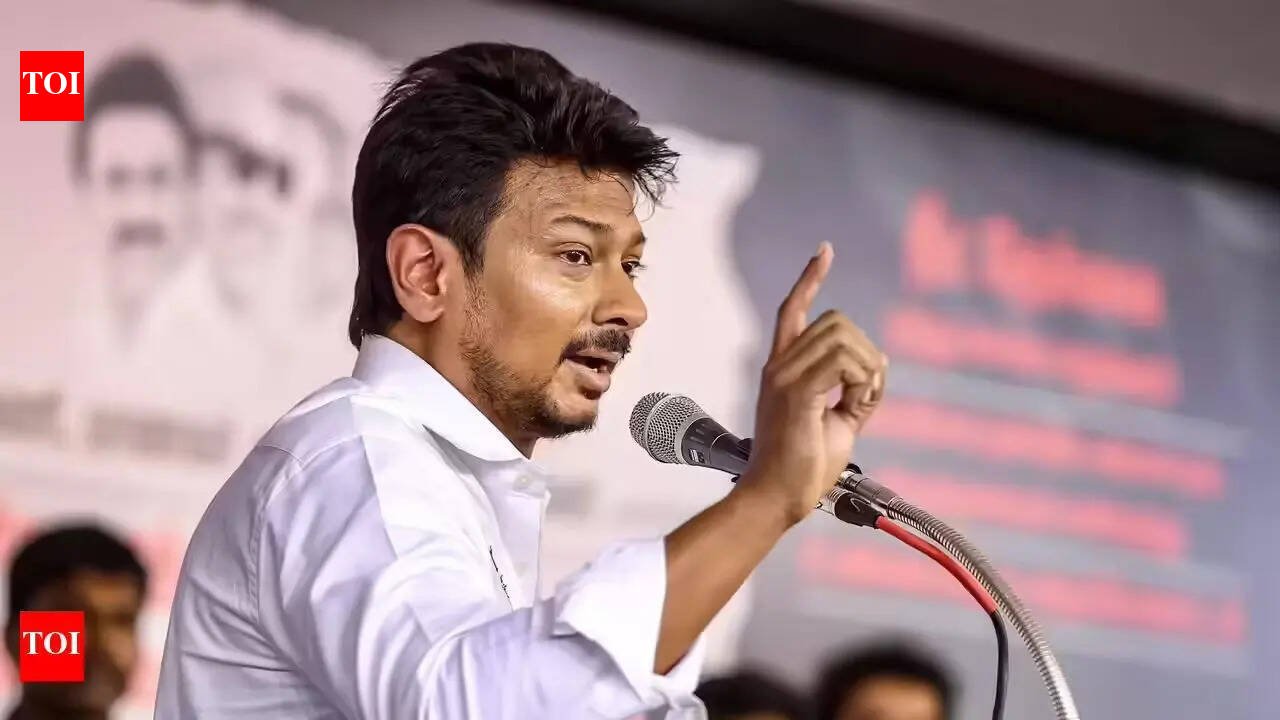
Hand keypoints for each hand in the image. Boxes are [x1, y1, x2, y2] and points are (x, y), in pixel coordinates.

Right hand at [736, 242, 886, 525]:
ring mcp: (784, 377)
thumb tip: (877, 367)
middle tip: (866, 392)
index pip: (794, 310)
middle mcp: (779, 365)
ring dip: (866, 369)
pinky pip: (843, 363)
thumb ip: (854, 393)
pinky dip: (861, 381)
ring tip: (858, 403)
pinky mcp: (794, 393)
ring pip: (843, 338)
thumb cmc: (804, 468)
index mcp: (784, 369)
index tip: (825, 251)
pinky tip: (854, 405)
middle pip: (837, 322)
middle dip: (866, 351)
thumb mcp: (839, 423)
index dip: (810, 279)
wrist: (779, 498)